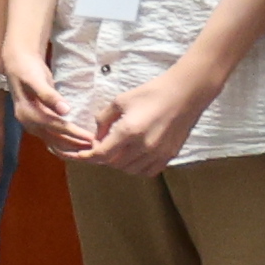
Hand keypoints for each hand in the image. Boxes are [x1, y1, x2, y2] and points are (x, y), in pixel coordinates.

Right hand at [1, 68, 94, 166]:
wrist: (17, 64)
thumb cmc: (27, 70)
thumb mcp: (35, 80)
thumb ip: (48, 95)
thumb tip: (65, 110)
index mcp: (28, 114)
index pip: (54, 128)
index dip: (74, 134)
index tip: (91, 138)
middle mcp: (29, 123)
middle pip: (54, 140)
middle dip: (75, 145)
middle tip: (97, 147)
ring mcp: (33, 124)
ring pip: (54, 141)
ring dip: (71, 147)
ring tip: (90, 149)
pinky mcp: (38, 122)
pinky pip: (53, 137)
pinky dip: (66, 142)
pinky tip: (78, 144)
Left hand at [76, 59, 213, 176]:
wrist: (184, 94)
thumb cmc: (150, 94)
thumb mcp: (120, 101)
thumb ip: (104, 120)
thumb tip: (96, 137)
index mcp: (129, 131)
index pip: (103, 154)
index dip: (88, 156)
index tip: (81, 154)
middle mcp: (144, 146)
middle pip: (115, 163)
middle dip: (103, 157)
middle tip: (101, 146)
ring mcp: (158, 153)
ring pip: (130, 169)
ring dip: (119, 163)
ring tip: (117, 150)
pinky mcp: (170, 155)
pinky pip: (148, 171)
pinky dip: (136, 167)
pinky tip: (133, 157)